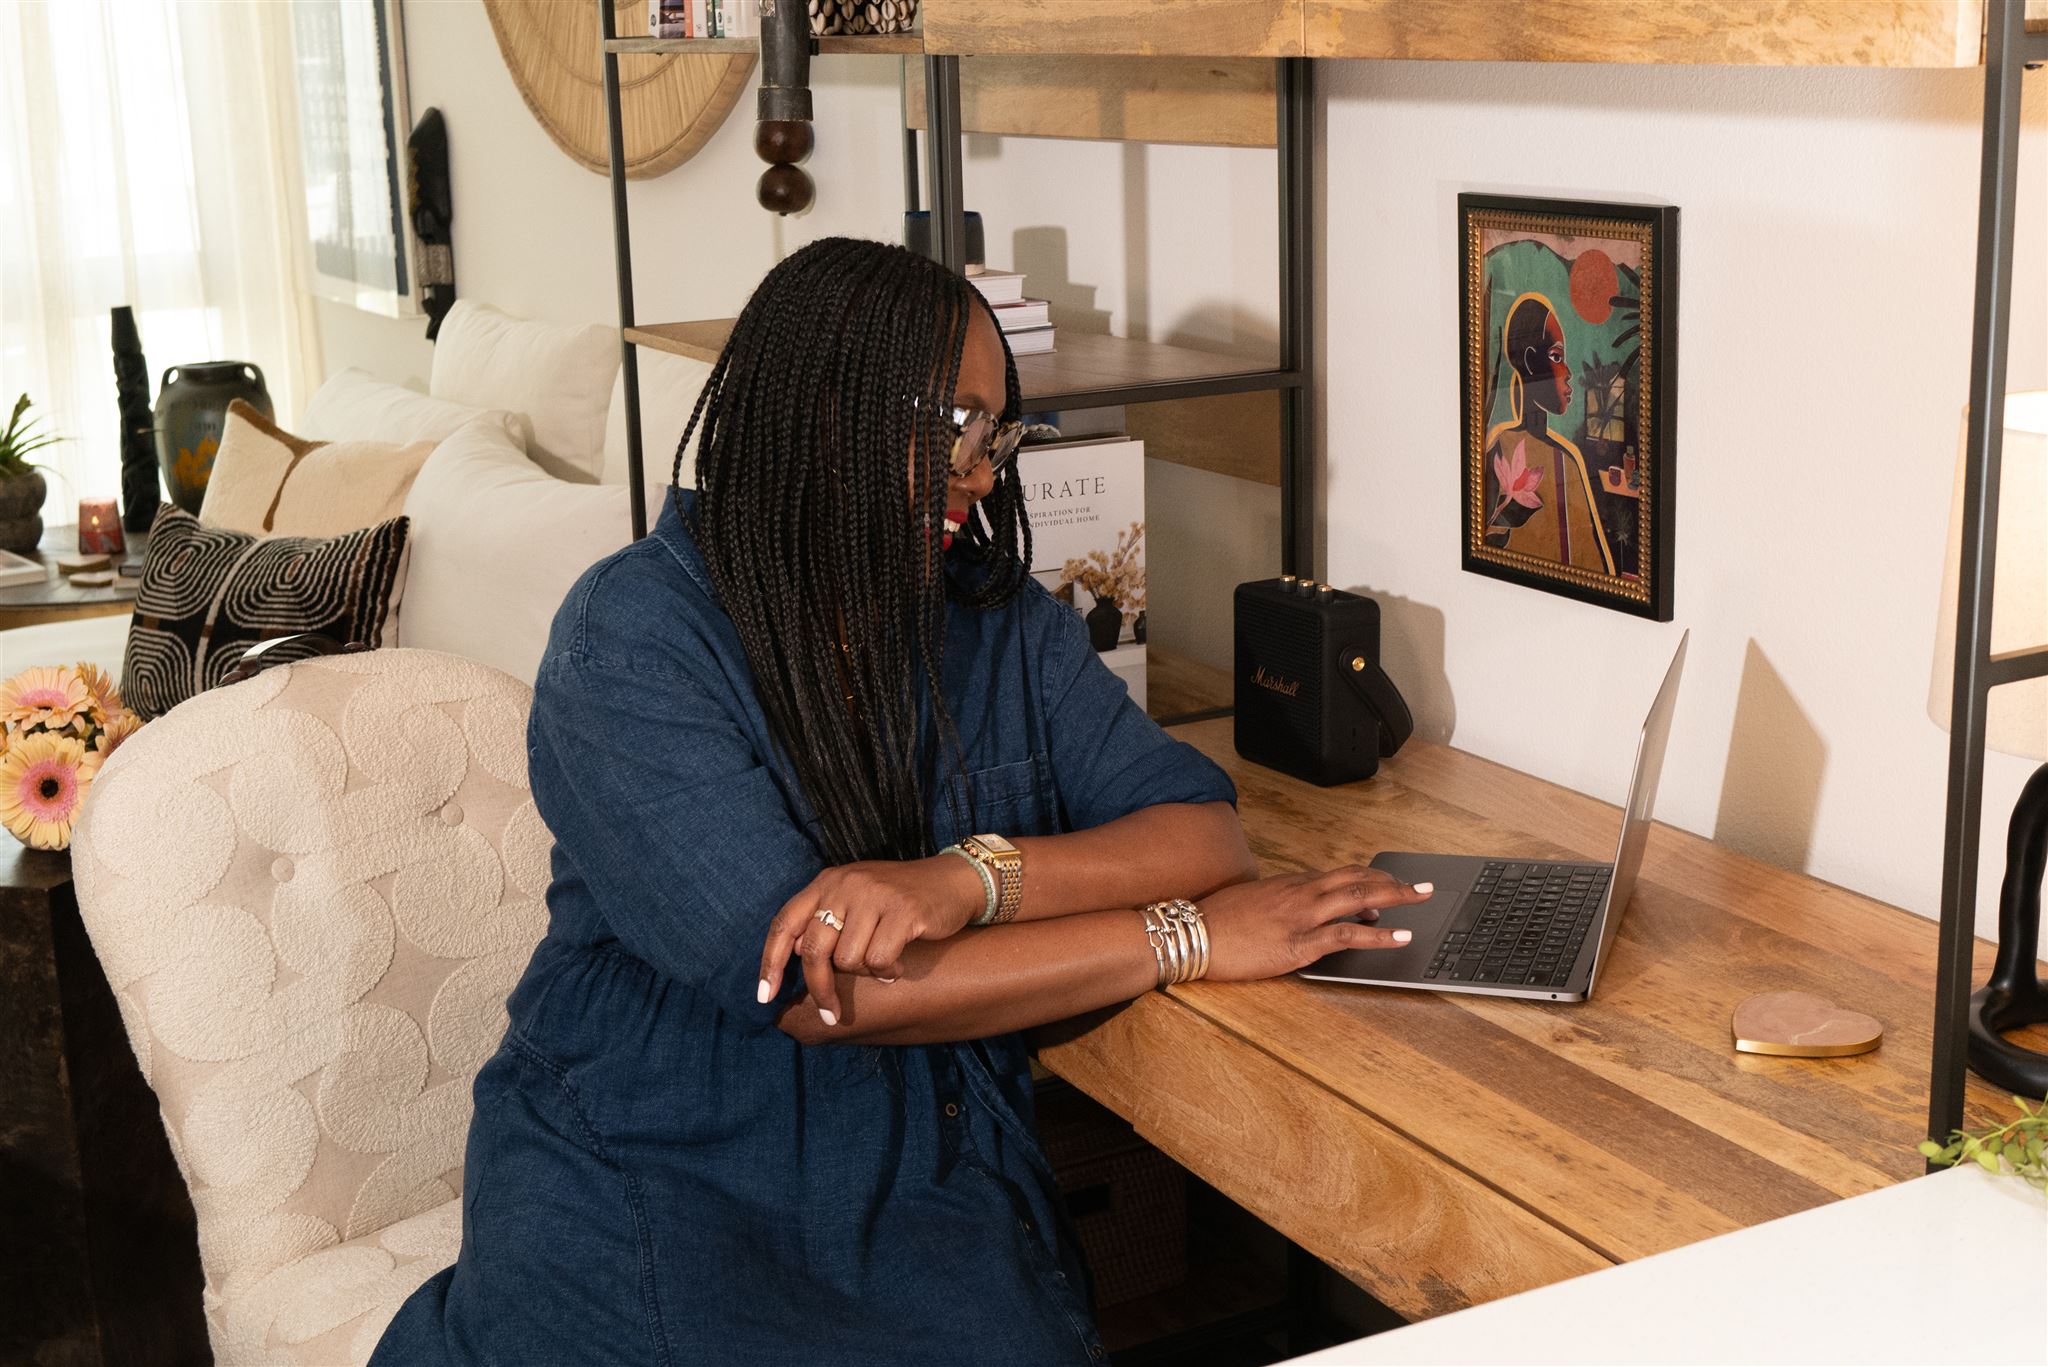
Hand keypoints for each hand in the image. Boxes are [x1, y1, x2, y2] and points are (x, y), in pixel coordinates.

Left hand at [758, 855, 986, 1022]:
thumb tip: (794, 953)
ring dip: (866, 973)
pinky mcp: (903, 911)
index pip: (784, 924)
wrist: (952, 881)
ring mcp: (875, 896)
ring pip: (849, 960)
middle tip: (831, 1014)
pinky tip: (898, 967)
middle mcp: (846, 884)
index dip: (770, 963)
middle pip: (815, 951)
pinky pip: (879, 960)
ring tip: (883, 963)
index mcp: (827, 882)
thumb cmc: (897, 900)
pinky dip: (887, 973)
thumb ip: (823, 919)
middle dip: (821, 990)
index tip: (765, 997)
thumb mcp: (855, 900)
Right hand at [1197, 865, 1431, 982]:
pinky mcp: (1299, 942)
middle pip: (1357, 878)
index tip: (1387, 884)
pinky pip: (1348, 936)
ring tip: (1422, 898)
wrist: (1189, 933)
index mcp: (1289, 883)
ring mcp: (1302, 915)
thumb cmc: (1213, 921)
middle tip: (1420, 885)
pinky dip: (1380, 936)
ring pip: (1359, 898)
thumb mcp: (1249, 901)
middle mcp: (1301, 892)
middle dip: (1393, 881)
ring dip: (1397, 897)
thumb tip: (1292, 910)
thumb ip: (1277, 902)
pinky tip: (1401, 936)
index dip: (1369, 879)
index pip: (1339, 875)